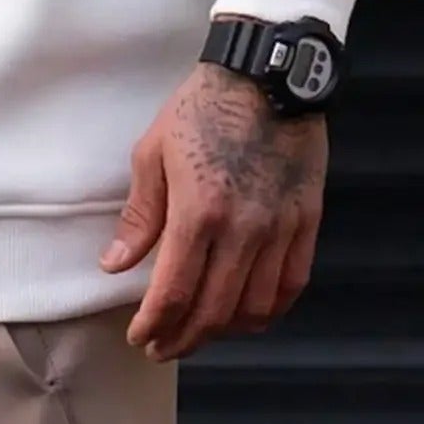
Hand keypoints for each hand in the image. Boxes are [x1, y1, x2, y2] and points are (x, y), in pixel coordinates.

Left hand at [98, 57, 326, 360]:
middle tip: (161, 347)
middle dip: (182, 339)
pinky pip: (291, 285)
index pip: (173, 292)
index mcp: (198, 211)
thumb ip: (139, 216)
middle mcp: (243, 229)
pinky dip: (268, 311)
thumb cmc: (201, 108)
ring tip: (198, 334)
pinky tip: (246, 316)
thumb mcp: (153, 153)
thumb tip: (116, 265)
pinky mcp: (307, 222)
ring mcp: (279, 228)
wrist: (265, 76)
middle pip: (213, 311)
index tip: (138, 337)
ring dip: (223, 332)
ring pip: (253, 308)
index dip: (153, 325)